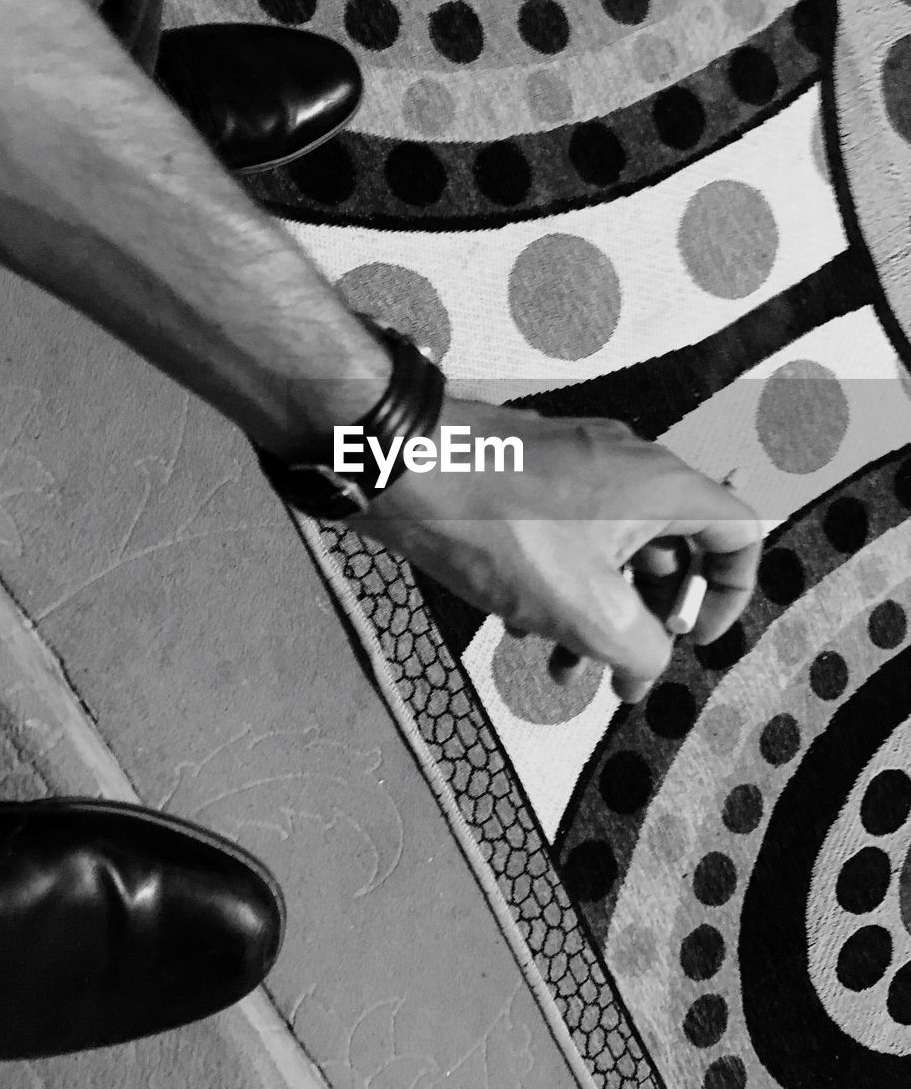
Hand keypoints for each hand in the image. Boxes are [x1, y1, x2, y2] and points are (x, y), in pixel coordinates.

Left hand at [350, 396, 762, 702]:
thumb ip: (642, 648)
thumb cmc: (502, 532)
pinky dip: (558, 583)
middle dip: (648, 623)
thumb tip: (650, 661)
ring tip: (562, 674)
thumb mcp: (586, 612)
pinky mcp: (530, 473)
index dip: (732, 594)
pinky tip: (517, 627)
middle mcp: (628, 466)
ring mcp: (576, 464)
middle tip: (622, 678)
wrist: (401, 463)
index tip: (691, 640)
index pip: (739, 531)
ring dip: (597, 615)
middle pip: (671, 550)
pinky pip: (567, 534)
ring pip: (610, 549)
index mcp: (662, 487)